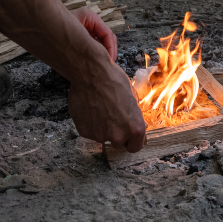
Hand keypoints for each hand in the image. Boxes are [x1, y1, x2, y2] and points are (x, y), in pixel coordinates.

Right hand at [65, 13, 145, 150]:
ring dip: (102, 128)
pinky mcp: (84, 131)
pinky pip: (90, 132)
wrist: (91, 74)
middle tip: (112, 117)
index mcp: (134, 128)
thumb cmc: (114, 81)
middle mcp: (118, 136)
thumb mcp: (133, 98)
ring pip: (102, 137)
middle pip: (118, 144)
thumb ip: (135, 117)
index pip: (135, 147)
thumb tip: (138, 126)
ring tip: (100, 109)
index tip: (128, 134)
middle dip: (117, 134)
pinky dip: (90, 124)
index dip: (132, 139)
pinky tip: (91, 109)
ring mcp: (99, 135)